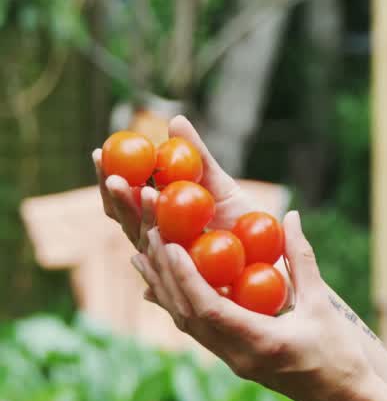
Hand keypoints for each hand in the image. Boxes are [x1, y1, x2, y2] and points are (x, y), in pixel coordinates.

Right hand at [94, 115, 261, 253]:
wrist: (275, 252)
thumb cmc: (243, 218)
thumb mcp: (220, 183)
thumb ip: (197, 156)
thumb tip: (176, 119)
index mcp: (156, 218)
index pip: (122, 198)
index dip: (107, 176)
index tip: (98, 152)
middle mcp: (157, 241)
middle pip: (124, 220)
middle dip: (117, 198)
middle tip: (114, 177)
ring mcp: (171, 264)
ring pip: (146, 241)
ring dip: (141, 217)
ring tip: (145, 193)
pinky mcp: (191, 282)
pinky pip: (175, 267)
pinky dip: (166, 250)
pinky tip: (163, 233)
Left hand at [131, 211, 373, 400]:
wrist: (343, 398)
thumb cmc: (340, 354)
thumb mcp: (322, 305)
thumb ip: (302, 261)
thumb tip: (289, 217)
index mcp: (260, 343)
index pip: (210, 308)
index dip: (186, 276)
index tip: (171, 245)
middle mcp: (237, 356)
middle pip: (188, 315)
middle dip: (165, 275)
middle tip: (150, 237)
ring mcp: (233, 362)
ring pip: (187, 324)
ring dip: (164, 290)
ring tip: (142, 258)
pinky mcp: (235, 361)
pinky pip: (198, 331)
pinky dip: (179, 305)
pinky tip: (166, 288)